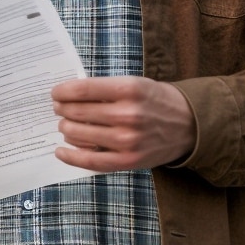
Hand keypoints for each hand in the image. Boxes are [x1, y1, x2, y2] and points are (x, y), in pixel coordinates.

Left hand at [50, 76, 196, 171]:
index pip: (82, 89)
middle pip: (78, 112)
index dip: (62, 92)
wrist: (189, 125)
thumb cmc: (156, 101)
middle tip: (58, 109)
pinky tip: (61, 151)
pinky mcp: (128, 160)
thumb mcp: (134, 84)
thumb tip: (69, 96)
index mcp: (128, 89)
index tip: (55, 93)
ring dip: (65, 129)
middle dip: (62, 110)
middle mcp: (127, 114)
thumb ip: (105, 89)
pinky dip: (71, 157)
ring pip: (80, 134)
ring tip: (64, 126)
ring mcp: (127, 140)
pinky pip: (91, 161)